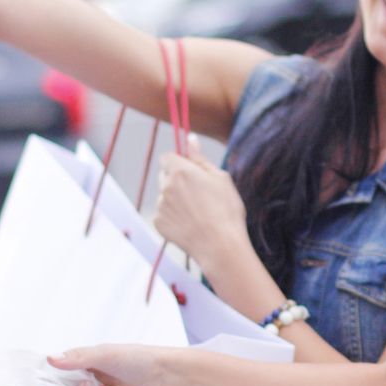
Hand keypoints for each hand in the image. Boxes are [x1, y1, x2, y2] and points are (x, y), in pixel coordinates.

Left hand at [150, 148, 249, 274]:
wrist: (220, 246)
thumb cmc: (226, 210)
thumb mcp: (220, 178)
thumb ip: (200, 158)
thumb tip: (190, 139)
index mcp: (180, 171)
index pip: (167, 157)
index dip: (178, 162)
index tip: (189, 170)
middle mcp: (165, 186)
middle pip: (164, 175)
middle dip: (176, 180)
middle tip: (197, 193)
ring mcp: (160, 206)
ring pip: (165, 196)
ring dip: (175, 199)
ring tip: (198, 213)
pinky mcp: (158, 223)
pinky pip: (163, 214)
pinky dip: (173, 217)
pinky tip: (191, 224)